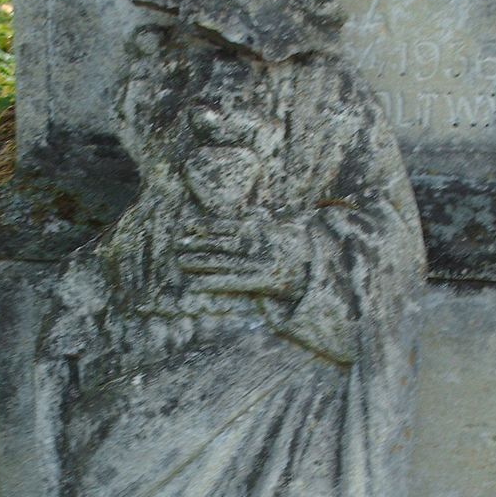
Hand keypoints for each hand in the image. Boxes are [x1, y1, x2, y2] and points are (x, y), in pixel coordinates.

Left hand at [176, 217, 307, 299]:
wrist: (320, 268)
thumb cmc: (301, 247)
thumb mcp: (286, 227)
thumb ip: (266, 220)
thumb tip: (253, 212)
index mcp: (259, 230)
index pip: (227, 225)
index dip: (206, 224)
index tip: (188, 223)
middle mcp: (256, 245)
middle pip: (219, 243)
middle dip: (197, 243)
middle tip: (176, 243)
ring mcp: (258, 263)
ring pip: (222, 261)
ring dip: (199, 261)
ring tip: (180, 261)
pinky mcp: (261, 282)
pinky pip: (233, 282)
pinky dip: (214, 283)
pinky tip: (196, 284)